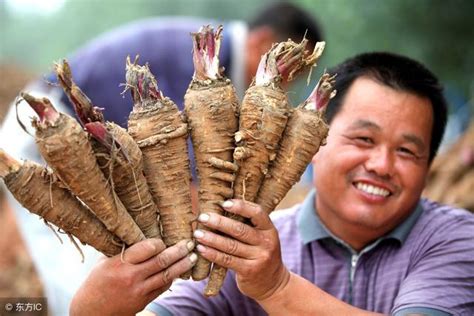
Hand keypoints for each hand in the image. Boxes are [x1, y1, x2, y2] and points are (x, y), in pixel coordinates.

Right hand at [70, 238, 195, 315]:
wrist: (90, 312)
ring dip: (182, 265)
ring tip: (193, 256)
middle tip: (190, 243)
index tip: (165, 239)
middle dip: (179, 251)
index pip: (148, 248)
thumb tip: (141, 233)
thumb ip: (123, 251)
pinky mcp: (143, 301)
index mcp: (119, 263)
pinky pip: (163, 288)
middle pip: (162, 261)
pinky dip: (172, 278)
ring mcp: (139, 291)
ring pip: (167, 275)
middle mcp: (131, 277)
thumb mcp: (104, 262)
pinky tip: (180, 271)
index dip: (160, 242)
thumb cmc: (96, 283)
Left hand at [194, 199, 289, 300]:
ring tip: (198, 233)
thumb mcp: (261, 238)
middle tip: (203, 217)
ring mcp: (259, 258)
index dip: (241, 207)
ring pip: (231, 245)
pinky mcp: (249, 271)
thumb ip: (248, 225)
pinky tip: (201, 249)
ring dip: (212, 238)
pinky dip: (212, 254)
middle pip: (240, 229)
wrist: (272, 283)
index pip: (257, 213)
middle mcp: (266, 243)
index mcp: (269, 229)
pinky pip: (227, 260)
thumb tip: (220, 209)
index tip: (224, 203)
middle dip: (219, 222)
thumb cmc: (260, 253)